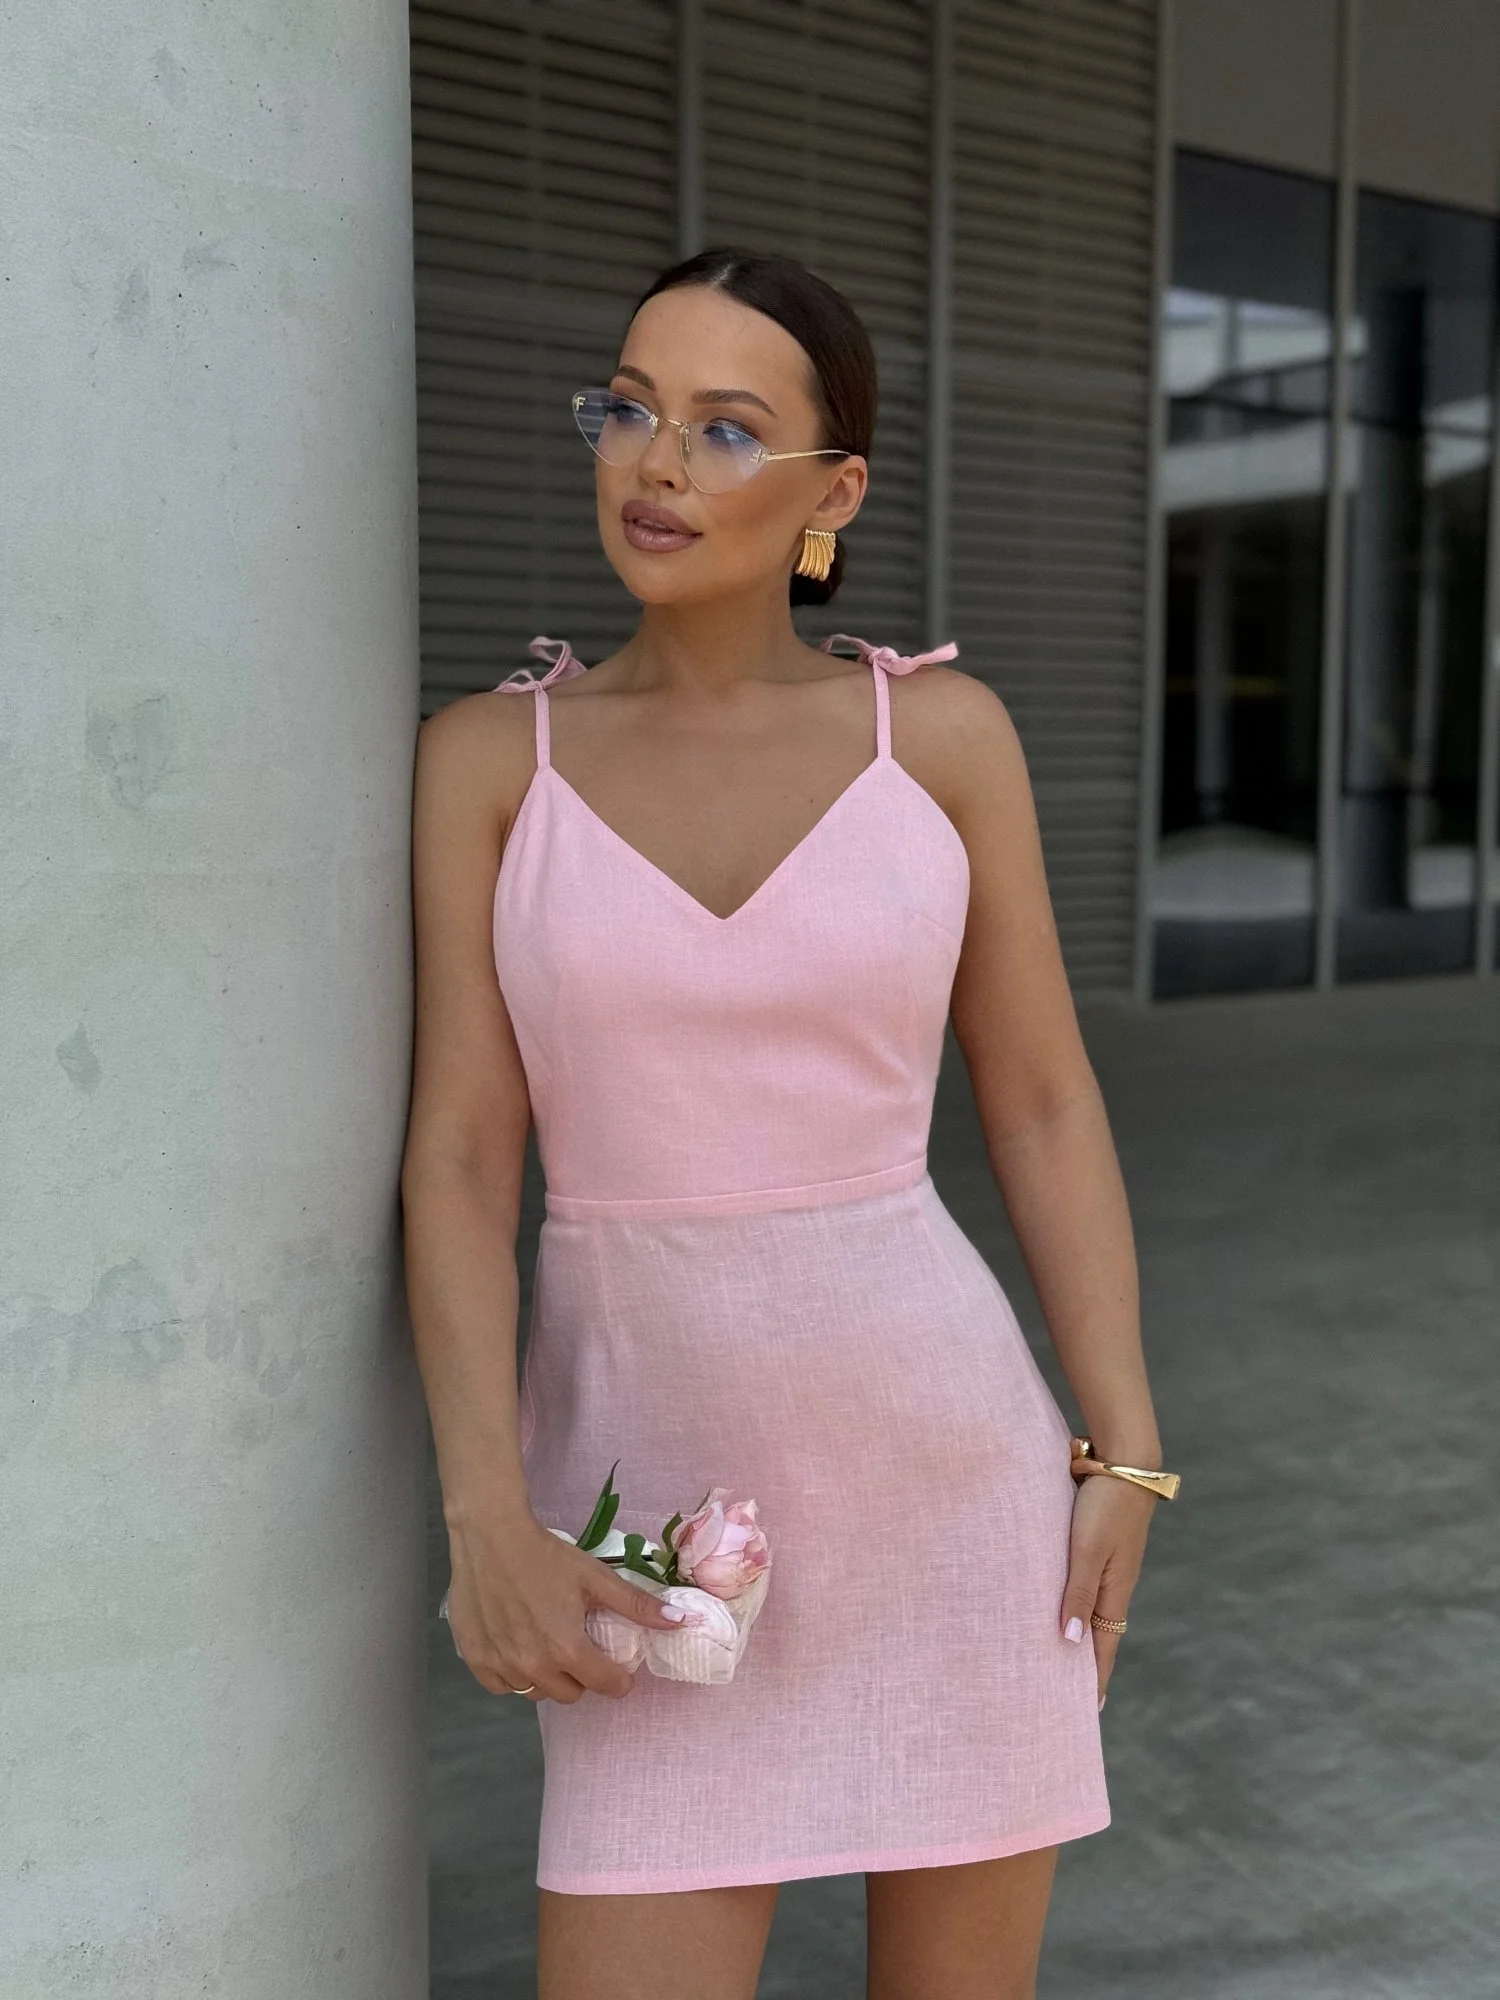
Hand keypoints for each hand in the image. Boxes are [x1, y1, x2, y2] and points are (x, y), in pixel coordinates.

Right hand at [444, 1511, 688, 1702]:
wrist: (491, 1536)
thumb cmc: (546, 1555)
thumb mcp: (596, 1577)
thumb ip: (637, 1605)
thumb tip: (681, 1622)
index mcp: (568, 1649)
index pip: (606, 1686)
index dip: (618, 1677)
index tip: (616, 1665)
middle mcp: (535, 1666)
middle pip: (571, 1694)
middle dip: (581, 1676)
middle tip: (578, 1646)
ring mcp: (503, 1666)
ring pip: (536, 1692)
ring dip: (547, 1676)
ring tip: (546, 1643)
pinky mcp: (476, 1661)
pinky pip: (503, 1687)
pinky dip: (513, 1675)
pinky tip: (517, 1646)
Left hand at [1058, 1474, 1156, 1706]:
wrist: (1126, 1461)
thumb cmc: (1104, 1505)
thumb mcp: (1087, 1551)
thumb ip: (1077, 1593)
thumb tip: (1069, 1643)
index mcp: (1115, 1591)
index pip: (1104, 1646)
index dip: (1095, 1677)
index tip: (1088, 1710)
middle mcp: (1116, 1583)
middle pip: (1100, 1632)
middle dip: (1087, 1663)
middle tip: (1069, 1693)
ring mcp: (1111, 1564)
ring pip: (1092, 1608)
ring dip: (1080, 1633)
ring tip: (1063, 1656)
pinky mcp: (1102, 1545)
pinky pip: (1087, 1585)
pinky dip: (1076, 1603)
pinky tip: (1063, 1603)